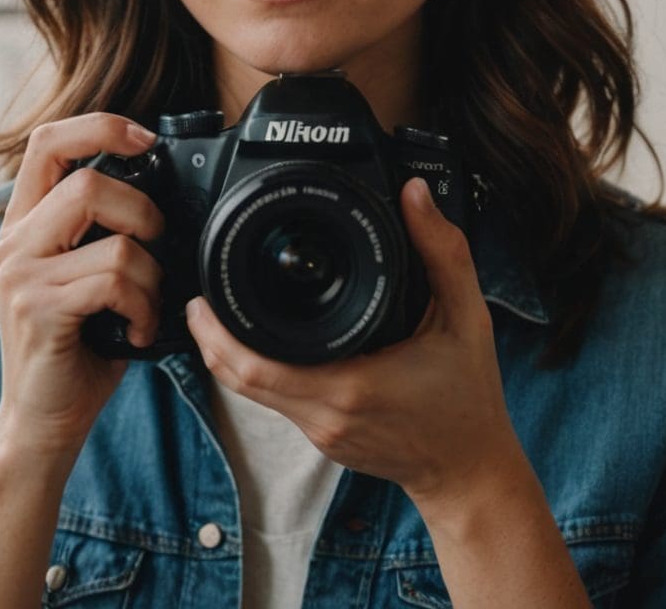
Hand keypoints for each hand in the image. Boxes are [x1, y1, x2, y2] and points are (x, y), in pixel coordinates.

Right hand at [0, 113, 166, 459]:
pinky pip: (114, 282)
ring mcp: (20, 275)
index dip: (99, 127)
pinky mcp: (38, 309)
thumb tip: (167, 200)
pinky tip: (138, 333)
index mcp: (25, 225)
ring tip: (148, 306)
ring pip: (113, 240)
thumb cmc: (77, 351)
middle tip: (157, 249)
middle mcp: (13, 243)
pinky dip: (144, 308)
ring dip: (152, 276)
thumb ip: (106, 235)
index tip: (145, 138)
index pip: (46, 142)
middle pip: (86, 183)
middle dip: (143, 213)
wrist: (42, 422)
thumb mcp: (87, 279)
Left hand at [185, 177, 523, 504]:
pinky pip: (276, 403)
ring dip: (230, 356)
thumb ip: (443, 252)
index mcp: (352, 385)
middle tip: (196, 299)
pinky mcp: (324, 439)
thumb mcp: (466, 317)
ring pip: (252, 394)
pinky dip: (259, 372)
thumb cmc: (469, 399)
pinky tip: (263, 342)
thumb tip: (416, 195)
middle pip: (239, 380)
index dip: (218, 333)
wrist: (469, 470)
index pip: (257, 366)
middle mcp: (326, 415)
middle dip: (209, 339)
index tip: (202, 295)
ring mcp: (321, 433)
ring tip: (219, 313)